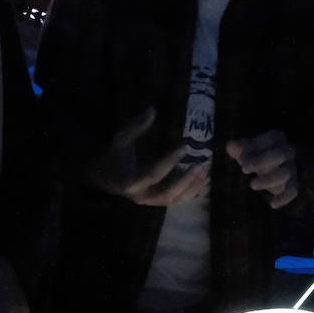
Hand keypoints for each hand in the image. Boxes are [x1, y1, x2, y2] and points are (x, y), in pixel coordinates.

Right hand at [86, 107, 209, 207]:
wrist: (108, 179)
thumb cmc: (115, 157)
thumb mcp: (121, 140)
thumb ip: (136, 126)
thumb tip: (153, 109)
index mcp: (130, 182)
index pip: (152, 174)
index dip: (169, 162)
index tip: (185, 146)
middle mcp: (141, 196)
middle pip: (167, 193)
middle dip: (185, 180)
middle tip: (201, 165)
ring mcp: (151, 202)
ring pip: (175, 200)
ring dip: (192, 187)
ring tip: (205, 171)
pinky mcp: (158, 203)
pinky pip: (178, 201)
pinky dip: (192, 192)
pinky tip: (204, 179)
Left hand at [226, 130, 299, 209]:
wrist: (274, 167)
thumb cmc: (257, 155)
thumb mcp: (247, 150)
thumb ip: (239, 148)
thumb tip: (230, 146)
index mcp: (277, 139)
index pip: (270, 140)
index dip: (255, 148)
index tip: (240, 159)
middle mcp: (288, 152)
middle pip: (280, 154)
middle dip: (261, 161)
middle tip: (243, 169)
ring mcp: (292, 168)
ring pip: (286, 173)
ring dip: (269, 179)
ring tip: (252, 185)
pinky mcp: (293, 184)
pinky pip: (293, 191)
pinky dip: (284, 198)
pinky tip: (272, 204)